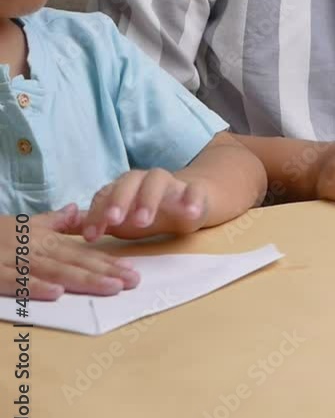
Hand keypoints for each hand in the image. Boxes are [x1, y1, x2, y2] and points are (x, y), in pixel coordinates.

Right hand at [0, 205, 138, 300]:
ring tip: (111, 287)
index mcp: (43, 240)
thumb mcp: (23, 224)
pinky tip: (56, 293)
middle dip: (106, 272)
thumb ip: (52, 221)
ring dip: (83, 280)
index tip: (132, 269)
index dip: (107, 261)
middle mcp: (33, 249)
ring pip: (54, 271)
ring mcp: (13, 260)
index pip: (81, 252)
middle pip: (75, 262)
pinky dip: (35, 287)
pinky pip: (15, 282)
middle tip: (133, 281)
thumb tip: (77, 210)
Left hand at [78, 169, 209, 240]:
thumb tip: (57, 228)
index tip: (92, 237)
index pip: (106, 196)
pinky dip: (192, 199)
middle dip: (120, 200)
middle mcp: (144, 180)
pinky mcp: (194, 190)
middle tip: (115, 221)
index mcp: (124, 187)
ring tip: (144, 221)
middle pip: (129, 182)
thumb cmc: (148, 212)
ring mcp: (170, 183)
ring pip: (157, 182)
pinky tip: (190, 213)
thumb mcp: (119, 222)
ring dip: (149, 199)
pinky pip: (194, 191)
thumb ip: (93, 222)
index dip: (97, 215)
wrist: (190, 203)